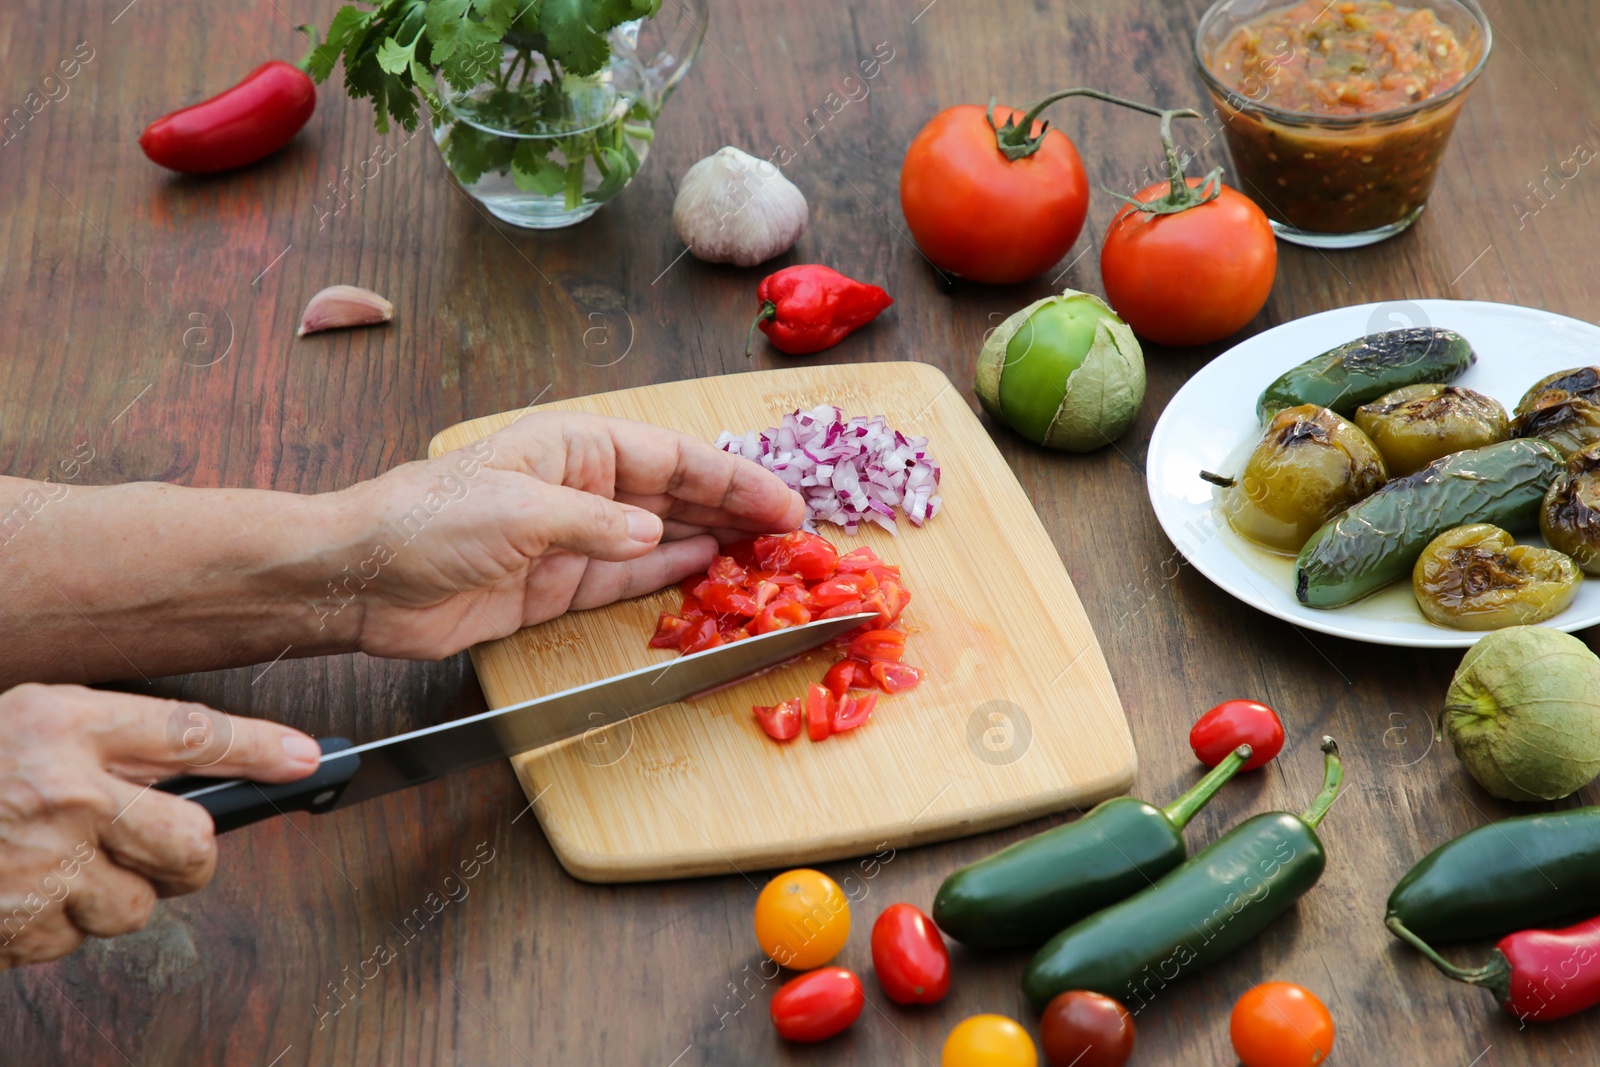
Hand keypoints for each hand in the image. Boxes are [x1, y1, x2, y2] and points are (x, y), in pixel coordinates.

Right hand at [0, 684, 319, 968]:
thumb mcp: (36, 721)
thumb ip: (116, 739)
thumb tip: (207, 765)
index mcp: (66, 727)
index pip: (192, 734)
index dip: (261, 748)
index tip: (307, 761)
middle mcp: (63, 795)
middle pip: (193, 844)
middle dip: (193, 856)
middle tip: (170, 849)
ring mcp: (40, 867)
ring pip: (140, 904)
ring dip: (117, 893)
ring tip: (65, 863)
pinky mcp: (17, 928)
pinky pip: (79, 939)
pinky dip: (61, 924)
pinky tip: (25, 891)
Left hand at [334, 411, 805, 659]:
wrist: (363, 580)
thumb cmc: (428, 522)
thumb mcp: (519, 511)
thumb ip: (597, 525)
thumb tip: (660, 537)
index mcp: (573, 447)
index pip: (671, 457)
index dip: (732, 479)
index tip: (783, 501)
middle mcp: (581, 486)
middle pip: (674, 494)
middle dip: (733, 510)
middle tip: (793, 532)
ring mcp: (572, 537)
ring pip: (660, 537)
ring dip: (711, 543)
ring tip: (767, 555)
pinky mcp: (558, 586)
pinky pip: (628, 578)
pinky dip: (669, 576)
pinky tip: (709, 572)